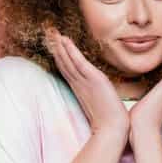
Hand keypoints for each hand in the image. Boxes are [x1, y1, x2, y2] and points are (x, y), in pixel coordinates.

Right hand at [43, 26, 128, 143]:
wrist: (113, 129)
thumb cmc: (110, 120)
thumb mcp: (102, 104)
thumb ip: (98, 96)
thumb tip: (101, 92)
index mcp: (80, 89)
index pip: (67, 69)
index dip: (60, 57)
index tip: (54, 45)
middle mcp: (78, 84)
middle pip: (63, 63)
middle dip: (56, 48)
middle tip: (48, 34)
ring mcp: (84, 82)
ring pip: (67, 61)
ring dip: (60, 46)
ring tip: (53, 33)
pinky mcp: (92, 79)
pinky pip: (78, 62)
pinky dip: (70, 51)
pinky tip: (65, 40)